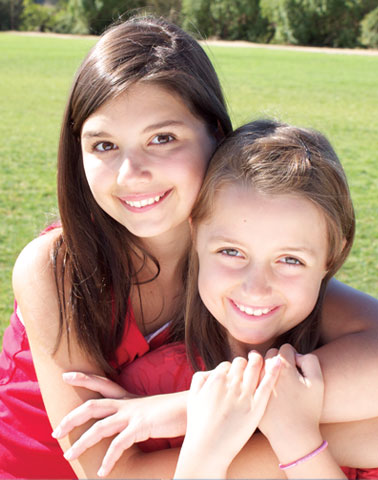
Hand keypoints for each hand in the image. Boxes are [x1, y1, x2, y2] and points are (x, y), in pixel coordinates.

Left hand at [53, 372, 186, 476]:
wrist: (194, 408)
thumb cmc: (176, 411)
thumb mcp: (153, 410)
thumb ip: (141, 414)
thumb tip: (134, 423)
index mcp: (130, 398)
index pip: (103, 383)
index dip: (84, 378)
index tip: (66, 375)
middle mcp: (128, 404)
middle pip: (92, 406)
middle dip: (71, 418)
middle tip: (55, 431)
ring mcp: (133, 414)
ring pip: (99, 427)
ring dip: (81, 443)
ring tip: (68, 456)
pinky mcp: (141, 427)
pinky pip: (118, 445)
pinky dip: (109, 459)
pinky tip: (103, 472)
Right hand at [174, 352, 280, 478]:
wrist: (208, 449)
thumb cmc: (199, 424)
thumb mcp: (193, 396)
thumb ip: (200, 378)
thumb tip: (214, 370)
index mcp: (216, 379)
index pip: (228, 364)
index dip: (231, 369)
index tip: (233, 376)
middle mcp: (231, 384)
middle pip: (242, 363)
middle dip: (244, 364)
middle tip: (247, 370)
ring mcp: (245, 395)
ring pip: (255, 368)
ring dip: (259, 362)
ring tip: (261, 362)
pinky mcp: (256, 407)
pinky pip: (267, 384)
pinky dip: (274, 371)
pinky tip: (279, 362)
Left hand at [259, 344, 324, 464]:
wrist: (293, 435)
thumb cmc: (308, 408)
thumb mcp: (317, 382)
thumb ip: (310, 360)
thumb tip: (295, 355)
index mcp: (285, 368)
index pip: (285, 349)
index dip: (293, 356)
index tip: (296, 368)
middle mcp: (267, 372)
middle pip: (271, 354)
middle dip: (278, 361)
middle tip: (286, 375)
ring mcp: (256, 383)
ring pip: (259, 365)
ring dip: (266, 368)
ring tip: (275, 380)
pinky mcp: (249, 394)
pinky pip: (250, 378)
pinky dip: (256, 379)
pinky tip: (263, 387)